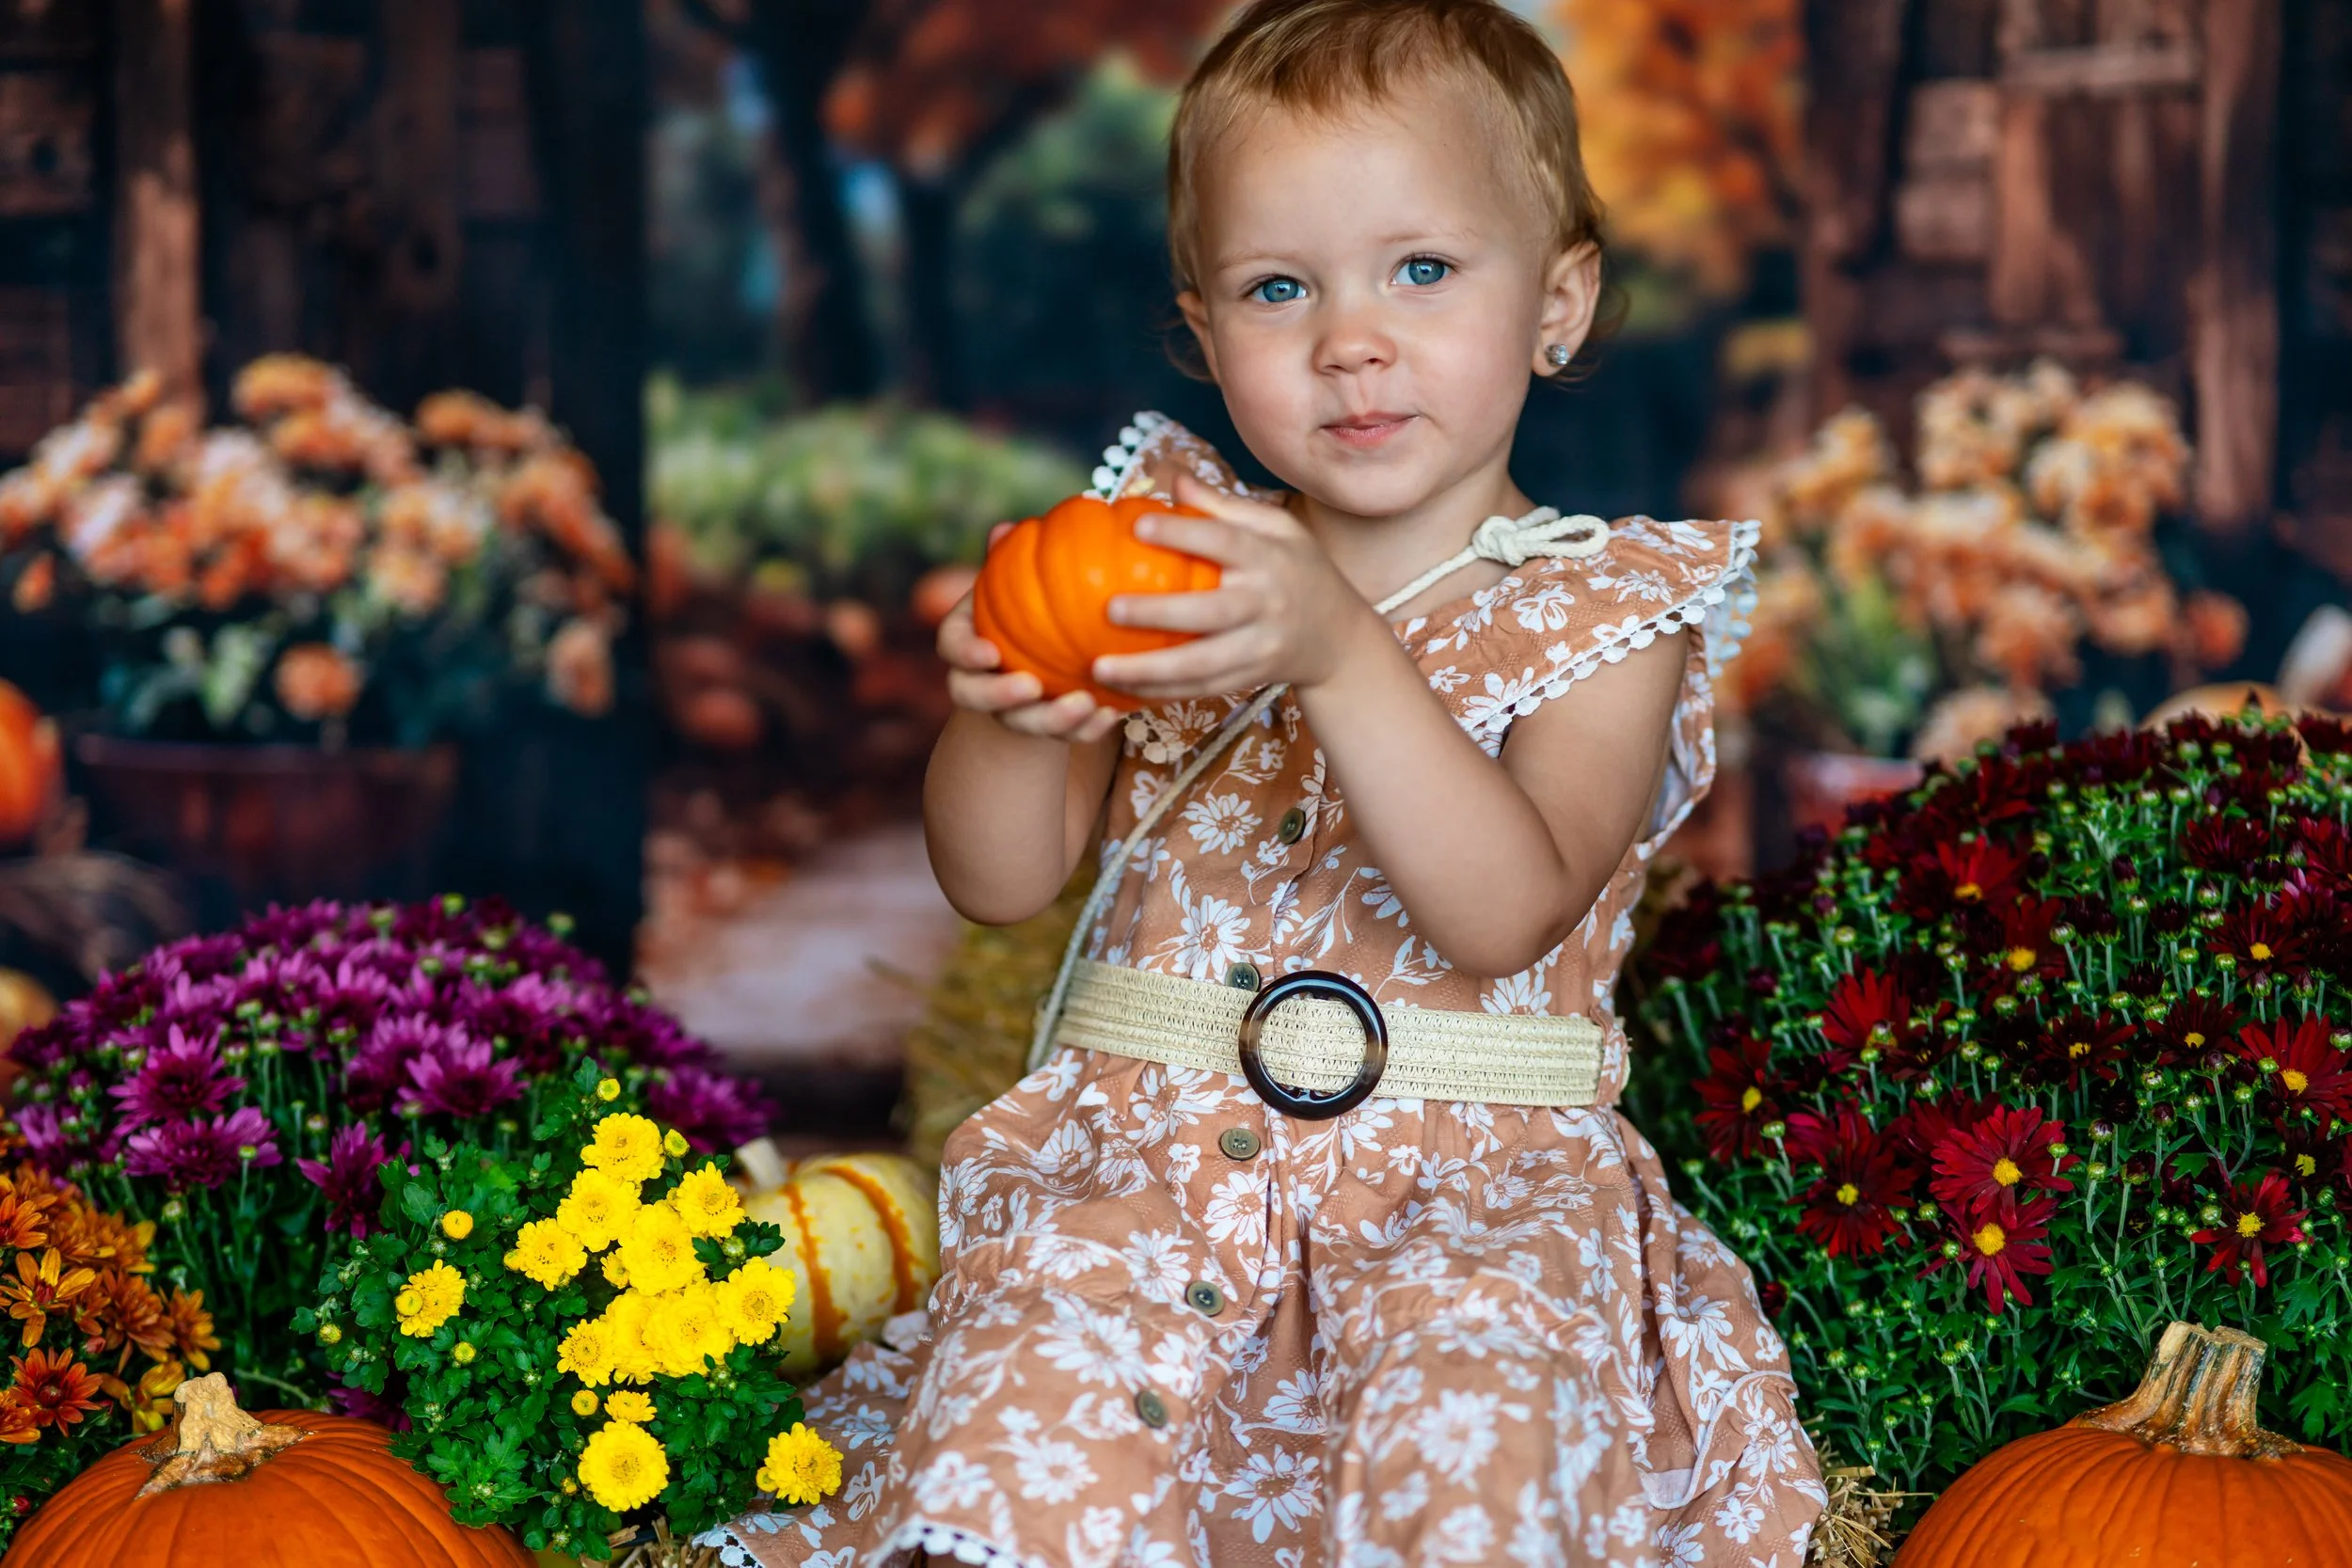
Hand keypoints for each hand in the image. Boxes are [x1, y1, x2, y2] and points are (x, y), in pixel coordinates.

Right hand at [938, 522, 1123, 742]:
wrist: (1037, 665)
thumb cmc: (1025, 608)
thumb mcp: (1014, 585)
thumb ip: (1008, 561)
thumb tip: (1007, 526)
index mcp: (965, 642)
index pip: (951, 646)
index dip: (965, 653)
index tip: (990, 653)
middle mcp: (977, 680)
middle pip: (974, 695)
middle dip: (1000, 697)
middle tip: (1031, 687)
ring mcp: (1008, 711)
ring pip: (1020, 724)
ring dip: (1052, 720)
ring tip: (1087, 704)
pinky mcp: (1043, 730)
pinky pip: (1063, 737)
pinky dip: (1087, 727)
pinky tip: (1115, 712)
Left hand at [1093, 471, 1377, 699]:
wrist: (1339, 637)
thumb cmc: (1298, 569)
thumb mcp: (1278, 528)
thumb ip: (1225, 507)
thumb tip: (1173, 478)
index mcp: (1270, 556)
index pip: (1224, 541)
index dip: (1182, 532)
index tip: (1137, 524)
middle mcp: (1267, 603)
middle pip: (1210, 612)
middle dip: (1159, 613)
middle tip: (1109, 609)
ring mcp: (1261, 646)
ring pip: (1202, 665)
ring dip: (1149, 670)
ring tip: (1100, 668)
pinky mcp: (1251, 677)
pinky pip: (1202, 689)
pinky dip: (1162, 692)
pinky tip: (1122, 689)